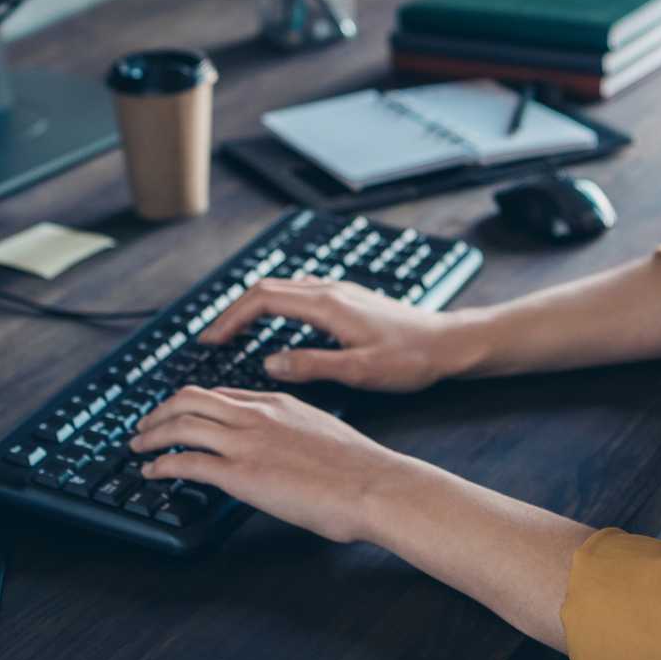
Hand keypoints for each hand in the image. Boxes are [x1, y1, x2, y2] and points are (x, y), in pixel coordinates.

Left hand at [130, 385, 407, 542]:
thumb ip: (293, 430)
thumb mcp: (322, 430)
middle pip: (191, 399)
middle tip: (144, 427)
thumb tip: (283, 447)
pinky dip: (162, 465)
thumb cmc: (360, 467)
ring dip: (152, 436)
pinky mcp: (242, 474)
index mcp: (277, 401)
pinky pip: (188, 462)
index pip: (221, 393)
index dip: (192, 404)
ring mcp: (247, 442)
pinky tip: (153, 474)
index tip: (180, 415)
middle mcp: (257, 415)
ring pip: (182, 424)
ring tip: (138, 448)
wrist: (374, 484)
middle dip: (160, 412)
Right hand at [198, 278, 465, 391]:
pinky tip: (276, 326)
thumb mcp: (359, 371)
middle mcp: (329, 290)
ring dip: (253, 306)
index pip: (262, 299)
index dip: (231, 318)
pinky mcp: (348, 299)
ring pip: (282, 288)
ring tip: (235, 333)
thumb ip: (311, 366)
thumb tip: (269, 363)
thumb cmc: (411, 359)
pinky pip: (299, 293)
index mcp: (327, 304)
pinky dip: (275, 306)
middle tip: (212, 338)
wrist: (449, 344)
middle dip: (234, 311)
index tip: (210, 339)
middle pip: (266, 288)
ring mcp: (339, 291)